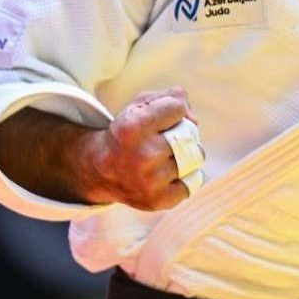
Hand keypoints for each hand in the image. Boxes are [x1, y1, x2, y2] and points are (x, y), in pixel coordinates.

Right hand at [75, 87, 198, 211]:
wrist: (102, 172)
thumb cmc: (128, 134)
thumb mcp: (139, 107)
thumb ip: (167, 97)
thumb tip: (189, 108)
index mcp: (133, 127)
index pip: (178, 107)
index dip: (174, 109)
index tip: (163, 116)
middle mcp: (143, 155)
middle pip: (189, 134)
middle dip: (184, 131)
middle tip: (168, 136)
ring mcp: (151, 181)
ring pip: (196, 157)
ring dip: (188, 153)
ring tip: (169, 155)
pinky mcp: (158, 200)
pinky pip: (193, 181)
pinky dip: (186, 175)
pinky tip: (169, 173)